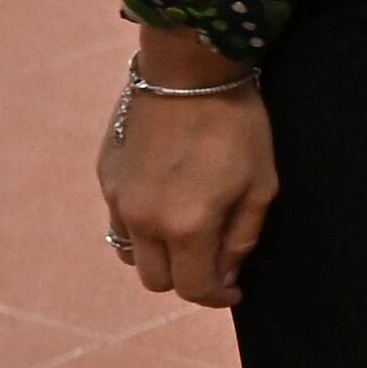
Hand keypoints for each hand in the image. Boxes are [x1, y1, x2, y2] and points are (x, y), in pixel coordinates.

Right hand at [100, 28, 277, 307]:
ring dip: (158, 255)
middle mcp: (142, 220)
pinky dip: (140, 226)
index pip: (192, 289)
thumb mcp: (260, 186)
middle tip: (212, 260)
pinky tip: (165, 201)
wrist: (188, 70)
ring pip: (130, 254)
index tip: (234, 289)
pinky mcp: (105, 176)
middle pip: (156, 280)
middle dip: (186, 278)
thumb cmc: (237, 126)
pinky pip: (119, 220)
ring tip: (185, 234)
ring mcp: (117, 198)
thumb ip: (241, 239)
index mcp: (185, 227)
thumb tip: (225, 274)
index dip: (216, 297)